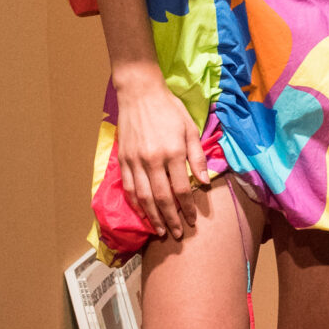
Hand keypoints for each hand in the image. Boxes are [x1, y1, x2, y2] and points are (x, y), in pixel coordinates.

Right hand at [113, 64, 208, 241]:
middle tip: (177, 234)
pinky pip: (129, 187)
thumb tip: (205, 181)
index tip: (192, 220)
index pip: (182, 188)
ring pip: (143, 197)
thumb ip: (197, 156)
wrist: (139, 94)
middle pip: (162, 198)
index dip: (187, 207)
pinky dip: (135, 204)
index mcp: (172, 152)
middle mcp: (152, 160)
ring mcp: (135, 161)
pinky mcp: (123, 160)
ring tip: (160, 231)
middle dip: (171, 219)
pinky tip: (142, 213)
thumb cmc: (169, 109)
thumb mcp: (190, 128)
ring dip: (152, 217)